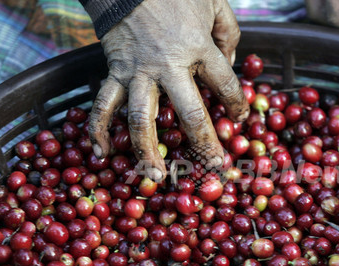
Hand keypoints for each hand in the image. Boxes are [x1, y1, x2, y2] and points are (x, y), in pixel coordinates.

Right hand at [88, 0, 248, 180]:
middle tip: (213, 166)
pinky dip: (98, 129)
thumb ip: (229, 35)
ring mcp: (139, 72)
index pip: (226, 85)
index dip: (237, 105)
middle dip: (203, 142)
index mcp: (199, 48)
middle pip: (189, 112)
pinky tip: (101, 154)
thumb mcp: (214, 3)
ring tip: (156, 176)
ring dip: (148, 150)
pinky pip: (103, 104)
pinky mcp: (115, 72)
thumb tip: (231, 65)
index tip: (241, 119)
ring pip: (142, 118)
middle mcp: (170, 66)